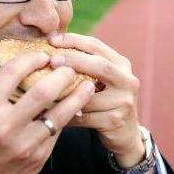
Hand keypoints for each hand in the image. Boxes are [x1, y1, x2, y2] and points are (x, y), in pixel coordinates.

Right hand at [0, 52, 94, 173]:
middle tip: (69, 67)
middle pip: (43, 91)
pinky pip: (60, 129)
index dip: (32, 58)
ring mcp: (24, 143)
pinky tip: (77, 105)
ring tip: (88, 84)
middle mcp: (4, 125)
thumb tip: (27, 66)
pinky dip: (70, 114)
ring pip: (61, 112)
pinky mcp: (39, 155)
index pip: (13, 73)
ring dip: (78, 95)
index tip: (43, 55)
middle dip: (62, 74)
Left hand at [48, 33, 144, 167]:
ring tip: (45, 89)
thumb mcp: (100, 79)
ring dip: (66, 93)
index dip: (74, 40)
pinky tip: (53, 112)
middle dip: (74, 60)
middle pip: (100, 66)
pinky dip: (67, 114)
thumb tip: (51, 46)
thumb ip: (83, 64)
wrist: (124, 133)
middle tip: (52, 59)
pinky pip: (85, 117)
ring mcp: (124, 101)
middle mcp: (128, 80)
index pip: (97, 46)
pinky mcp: (116, 120)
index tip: (52, 40)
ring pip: (89, 95)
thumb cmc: (104, 101)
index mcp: (122, 64)